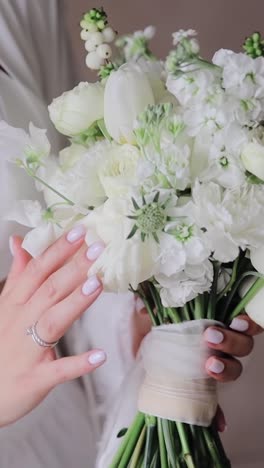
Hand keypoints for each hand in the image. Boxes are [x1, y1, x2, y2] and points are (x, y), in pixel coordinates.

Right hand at [0, 226, 104, 426]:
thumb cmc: (0, 345)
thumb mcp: (4, 307)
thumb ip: (18, 275)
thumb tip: (19, 242)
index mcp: (14, 304)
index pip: (37, 270)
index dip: (59, 250)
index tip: (81, 231)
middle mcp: (20, 322)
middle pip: (49, 290)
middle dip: (74, 267)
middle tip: (98, 248)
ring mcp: (27, 351)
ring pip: (52, 321)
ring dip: (75, 302)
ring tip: (98, 284)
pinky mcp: (35, 379)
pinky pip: (58, 370)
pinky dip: (78, 364)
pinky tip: (100, 356)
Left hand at [133, 301, 261, 430]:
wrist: (136, 354)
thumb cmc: (150, 328)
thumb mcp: (152, 311)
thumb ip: (156, 303)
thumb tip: (144, 307)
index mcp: (212, 321)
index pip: (240, 321)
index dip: (246, 323)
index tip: (235, 321)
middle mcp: (218, 344)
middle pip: (242, 344)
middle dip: (231, 341)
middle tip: (210, 338)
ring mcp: (212, 367)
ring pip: (234, 369)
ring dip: (227, 369)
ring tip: (209, 368)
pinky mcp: (202, 390)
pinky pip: (217, 405)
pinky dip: (219, 413)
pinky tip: (219, 422)